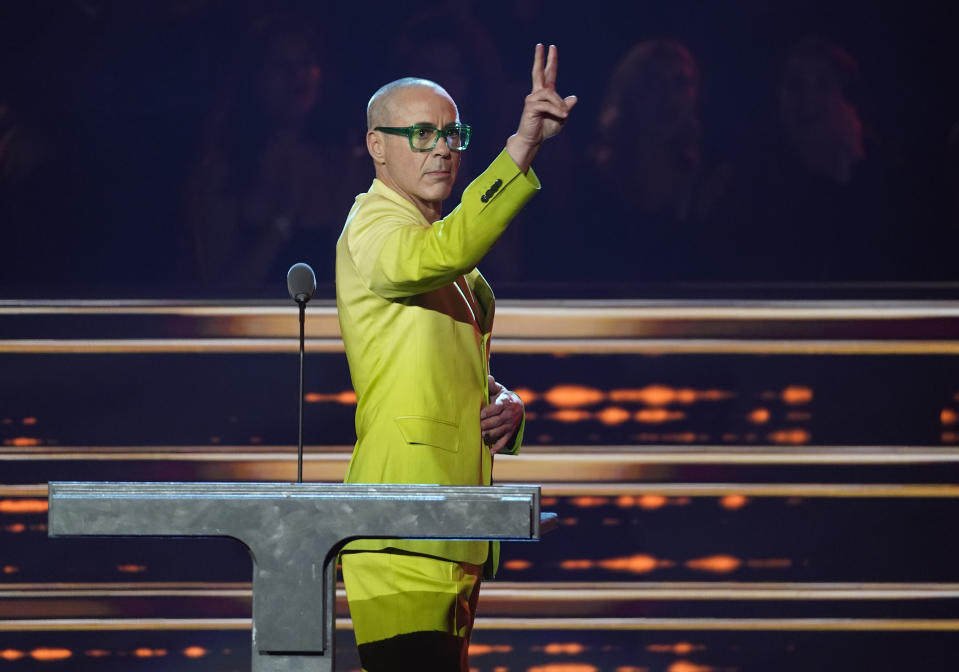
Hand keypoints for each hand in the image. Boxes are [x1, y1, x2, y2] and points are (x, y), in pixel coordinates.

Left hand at [480, 375, 523, 454]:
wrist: (517, 405)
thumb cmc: (502, 396)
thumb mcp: (498, 389)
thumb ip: (491, 385)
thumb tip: (488, 377)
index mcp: (505, 402)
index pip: (496, 408)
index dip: (487, 412)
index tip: (478, 415)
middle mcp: (509, 414)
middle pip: (497, 421)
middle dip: (486, 425)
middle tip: (476, 427)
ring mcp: (510, 424)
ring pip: (499, 431)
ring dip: (489, 435)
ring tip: (480, 437)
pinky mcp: (510, 432)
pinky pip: (504, 440)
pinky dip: (498, 446)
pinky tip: (490, 452)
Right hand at [507, 44, 577, 172]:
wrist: (533, 140)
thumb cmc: (545, 129)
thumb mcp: (561, 118)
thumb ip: (566, 108)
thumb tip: (574, 98)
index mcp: (545, 94)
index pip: (548, 74)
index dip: (550, 61)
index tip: (551, 47)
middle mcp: (537, 93)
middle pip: (538, 72)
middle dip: (541, 59)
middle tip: (541, 45)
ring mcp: (532, 99)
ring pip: (550, 94)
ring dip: (559, 105)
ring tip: (564, 115)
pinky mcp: (531, 106)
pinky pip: (548, 104)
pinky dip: (556, 110)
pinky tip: (562, 116)